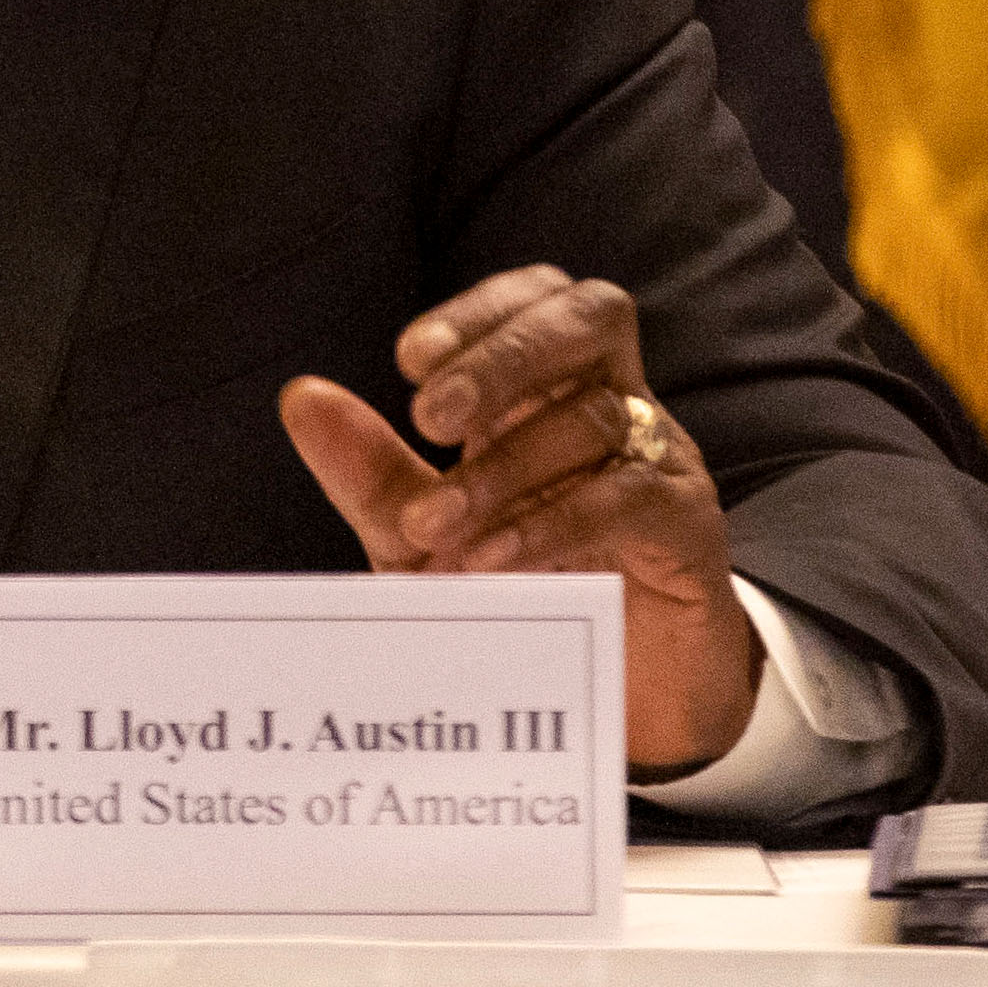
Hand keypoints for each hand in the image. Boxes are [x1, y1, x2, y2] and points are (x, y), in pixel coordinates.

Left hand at [277, 265, 758, 772]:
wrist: (619, 689)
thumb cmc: (520, 585)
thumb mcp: (426, 531)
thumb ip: (369, 467)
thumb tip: (300, 396)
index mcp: (551, 385)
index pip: (537, 297)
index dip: (478, 312)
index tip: (407, 360)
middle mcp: (614, 401)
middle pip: (590, 319)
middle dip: (504, 356)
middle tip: (427, 419)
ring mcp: (660, 456)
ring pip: (594, 420)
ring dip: (502, 469)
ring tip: (434, 527)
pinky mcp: (688, 524)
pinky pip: (628, 496)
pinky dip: (551, 523)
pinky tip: (491, 558)